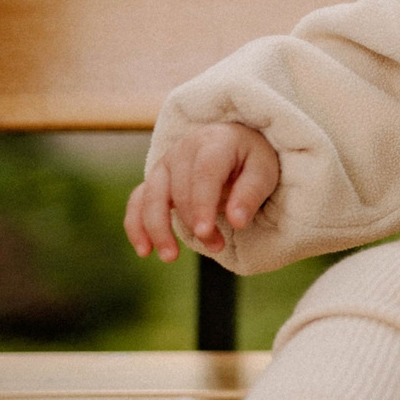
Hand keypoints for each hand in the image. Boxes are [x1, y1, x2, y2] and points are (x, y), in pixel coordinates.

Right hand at [125, 122, 278, 260]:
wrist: (235, 144)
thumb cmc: (251, 160)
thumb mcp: (263, 172)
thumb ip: (250, 194)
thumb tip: (237, 221)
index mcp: (214, 142)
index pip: (204, 174)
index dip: (202, 204)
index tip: (205, 233)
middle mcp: (183, 150)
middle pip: (179, 190)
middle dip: (193, 222)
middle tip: (217, 247)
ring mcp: (165, 164)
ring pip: (151, 196)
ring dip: (158, 229)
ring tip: (170, 257)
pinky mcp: (155, 179)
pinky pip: (138, 201)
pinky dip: (136, 225)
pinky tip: (144, 250)